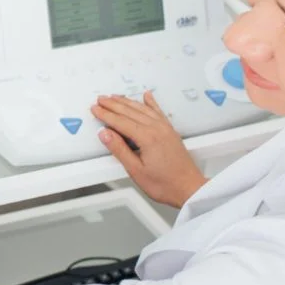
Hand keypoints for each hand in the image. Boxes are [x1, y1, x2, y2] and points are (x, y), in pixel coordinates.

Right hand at [91, 91, 207, 207]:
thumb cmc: (165, 184)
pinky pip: (158, 111)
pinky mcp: (170, 131)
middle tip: (100, 99)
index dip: (106, 114)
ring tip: (115, 97)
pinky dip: (150, 102)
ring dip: (127, 101)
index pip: (120, 121)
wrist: (189, 189)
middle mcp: (157, 129)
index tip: (95, 109)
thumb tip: (105, 133)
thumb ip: (119, 150)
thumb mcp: (136, 171)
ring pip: (142, 109)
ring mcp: (165, 128)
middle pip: (130, 111)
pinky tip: (147, 96)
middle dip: (113, 104)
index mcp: (147, 138)